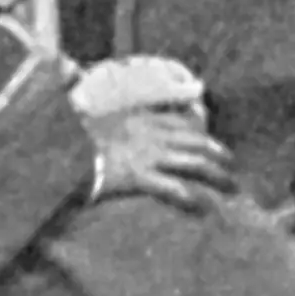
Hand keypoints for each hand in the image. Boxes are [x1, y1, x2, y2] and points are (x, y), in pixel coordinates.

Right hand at [86, 102, 234, 211]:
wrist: (60, 141)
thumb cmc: (78, 130)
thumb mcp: (99, 112)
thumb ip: (114, 109)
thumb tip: (99, 89)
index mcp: (145, 119)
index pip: (183, 124)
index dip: (203, 135)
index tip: (215, 145)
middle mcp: (153, 135)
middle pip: (196, 143)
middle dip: (219, 155)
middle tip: (234, 167)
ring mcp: (148, 155)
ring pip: (193, 163)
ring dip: (216, 176)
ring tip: (231, 188)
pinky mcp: (138, 176)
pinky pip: (170, 186)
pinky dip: (188, 196)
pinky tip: (200, 206)